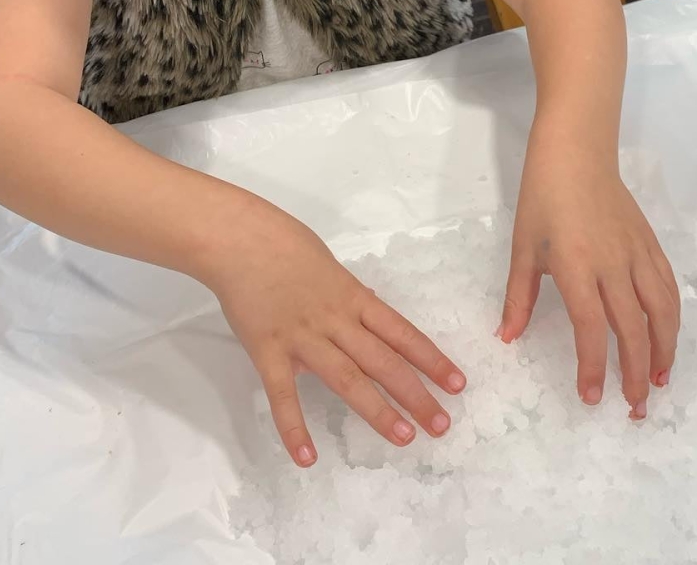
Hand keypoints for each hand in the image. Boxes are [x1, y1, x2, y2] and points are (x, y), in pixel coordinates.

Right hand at [202, 196, 466, 467]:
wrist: (240, 238)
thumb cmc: (284, 243)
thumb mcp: (330, 266)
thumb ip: (349, 297)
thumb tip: (366, 317)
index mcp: (353, 297)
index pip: (401, 333)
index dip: (431, 359)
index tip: (456, 383)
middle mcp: (336, 320)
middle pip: (383, 361)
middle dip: (416, 394)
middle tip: (442, 424)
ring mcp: (303, 337)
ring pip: (347, 378)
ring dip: (377, 410)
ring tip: (405, 437)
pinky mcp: (268, 351)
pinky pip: (283, 395)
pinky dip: (294, 428)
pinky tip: (307, 458)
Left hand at [497, 122, 680, 418]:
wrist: (577, 150)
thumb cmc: (543, 196)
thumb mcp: (523, 246)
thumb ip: (518, 296)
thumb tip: (508, 338)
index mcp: (576, 265)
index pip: (591, 328)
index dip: (594, 366)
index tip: (592, 397)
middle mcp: (613, 263)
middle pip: (633, 328)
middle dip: (634, 373)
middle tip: (633, 407)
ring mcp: (636, 252)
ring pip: (661, 311)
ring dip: (663, 350)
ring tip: (658, 381)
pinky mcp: (650, 242)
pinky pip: (667, 287)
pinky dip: (671, 317)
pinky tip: (666, 336)